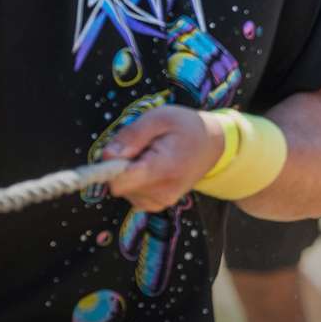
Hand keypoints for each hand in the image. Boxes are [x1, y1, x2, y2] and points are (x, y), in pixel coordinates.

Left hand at [101, 105, 225, 211]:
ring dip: (128, 173)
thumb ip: (131, 135)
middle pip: (118, 185)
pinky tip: (150, 168)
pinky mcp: (157, 204)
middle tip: (142, 148)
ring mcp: (161, 201)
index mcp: (163, 169)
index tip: (123, 148)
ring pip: (122, 190)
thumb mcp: (159, 117)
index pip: (119, 181)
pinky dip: (134, 180)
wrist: (213, 145)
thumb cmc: (185, 127)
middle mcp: (162, 192)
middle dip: (121, 166)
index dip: (112, 165)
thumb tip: (108, 156)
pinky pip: (131, 194)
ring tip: (150, 156)